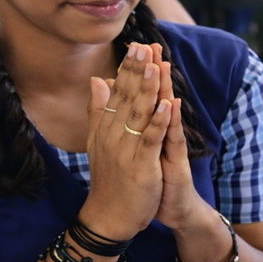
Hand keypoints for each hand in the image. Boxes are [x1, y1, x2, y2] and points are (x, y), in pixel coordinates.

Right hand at [77, 42, 172, 240]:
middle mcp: (114, 134)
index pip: (118, 92)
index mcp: (107, 127)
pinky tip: (165, 104)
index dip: (128, 68)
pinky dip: (158, 121)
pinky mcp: (141, 165)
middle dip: (137, 71)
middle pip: (127, 97)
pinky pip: (150, 139)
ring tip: (155, 64)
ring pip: (138, 114)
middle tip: (144, 44)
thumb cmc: (108, 178)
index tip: (136, 45)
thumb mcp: (99, 140)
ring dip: (147, 89)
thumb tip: (96, 79)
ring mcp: (126, 149)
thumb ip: (98, 109)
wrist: (107, 216)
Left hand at [144, 45, 209, 230]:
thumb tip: (119, 104)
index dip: (139, 73)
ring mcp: (171, 145)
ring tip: (163, 65)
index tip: (134, 48)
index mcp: (149, 130)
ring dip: (166, 89)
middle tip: (151, 45)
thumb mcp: (138, 150)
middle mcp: (163, 133)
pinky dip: (172, 122)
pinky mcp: (176, 161)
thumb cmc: (154, 179)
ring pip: (168, 113)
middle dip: (154, 71)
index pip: (144, 96)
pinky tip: (173, 105)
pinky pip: (174, 139)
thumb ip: (130, 125)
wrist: (171, 210)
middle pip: (158, 97)